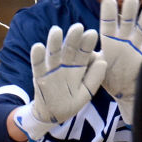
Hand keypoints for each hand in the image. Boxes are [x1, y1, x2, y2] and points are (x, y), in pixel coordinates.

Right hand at [12, 24, 106, 141]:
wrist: (55, 115)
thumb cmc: (72, 101)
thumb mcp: (87, 92)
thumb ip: (94, 78)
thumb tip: (103, 61)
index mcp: (78, 67)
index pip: (84, 53)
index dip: (87, 44)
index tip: (92, 33)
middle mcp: (65, 64)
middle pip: (69, 50)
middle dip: (73, 39)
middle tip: (77, 27)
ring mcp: (52, 69)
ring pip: (53, 54)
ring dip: (54, 42)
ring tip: (56, 30)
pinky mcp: (40, 76)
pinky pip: (38, 65)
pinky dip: (37, 57)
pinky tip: (38, 46)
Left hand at [99, 0, 141, 124]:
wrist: (127, 94)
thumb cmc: (110, 80)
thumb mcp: (97, 69)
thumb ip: (90, 58)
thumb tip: (79, 46)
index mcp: (110, 40)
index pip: (108, 24)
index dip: (108, 12)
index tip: (108, 0)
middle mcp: (125, 39)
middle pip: (127, 21)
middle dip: (130, 10)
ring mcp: (139, 45)